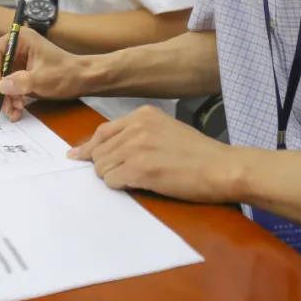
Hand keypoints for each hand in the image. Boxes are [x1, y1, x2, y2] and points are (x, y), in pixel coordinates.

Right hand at [0, 28, 87, 121]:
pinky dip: (8, 100)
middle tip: (3, 104)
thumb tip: (1, 87)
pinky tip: (16, 110)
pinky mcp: (16, 74)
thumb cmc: (66, 73)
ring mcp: (14, 61)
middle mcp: (13, 47)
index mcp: (19, 39)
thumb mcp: (44, 78)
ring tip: (13, 111)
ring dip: (2, 97)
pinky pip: (4, 87)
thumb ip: (22, 81)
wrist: (82, 80)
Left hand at [69, 106, 240, 202]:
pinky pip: (112, 180)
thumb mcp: (166, 130)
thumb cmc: (199, 154)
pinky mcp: (140, 168)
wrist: (222, 167)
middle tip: (119, 175)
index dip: (89, 147)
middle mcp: (137, 126)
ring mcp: (137, 147)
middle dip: (104, 165)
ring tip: (134, 179)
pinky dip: (119, 186)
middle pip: (99, 150)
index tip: (78, 156)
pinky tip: (136, 184)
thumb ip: (138, 134)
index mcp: (143, 115)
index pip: (103, 131)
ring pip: (102, 166)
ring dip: (112, 176)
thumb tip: (109, 148)